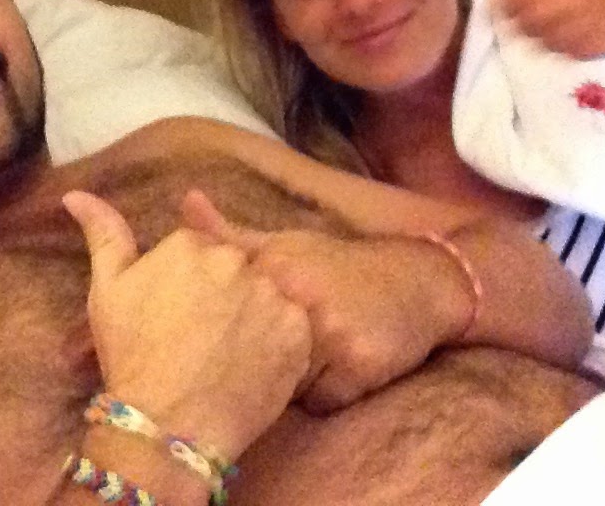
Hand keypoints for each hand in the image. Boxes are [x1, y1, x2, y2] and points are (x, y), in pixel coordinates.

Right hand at [63, 190, 309, 458]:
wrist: (168, 424)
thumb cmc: (131, 354)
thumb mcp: (107, 289)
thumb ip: (103, 234)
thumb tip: (75, 194)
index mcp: (191, 245)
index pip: (198, 250)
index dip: (187, 284)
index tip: (175, 315)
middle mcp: (236, 260)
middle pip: (235, 268)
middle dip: (223, 294)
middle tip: (202, 337)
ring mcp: (271, 296)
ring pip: (266, 294)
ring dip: (252, 315)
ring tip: (227, 353)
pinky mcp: (298, 332)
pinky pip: (294, 326)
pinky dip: (278, 342)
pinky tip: (252, 363)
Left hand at [181, 191, 464, 413]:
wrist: (417, 280)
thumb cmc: (336, 265)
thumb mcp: (281, 242)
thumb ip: (227, 234)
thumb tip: (187, 200)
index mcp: (268, 267)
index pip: (221, 320)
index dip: (220, 339)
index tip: (216, 347)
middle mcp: (295, 294)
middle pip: (251, 357)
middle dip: (258, 363)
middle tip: (276, 352)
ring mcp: (329, 329)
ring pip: (284, 385)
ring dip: (294, 382)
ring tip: (317, 353)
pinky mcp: (360, 363)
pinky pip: (321, 402)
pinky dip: (329, 395)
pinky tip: (344, 368)